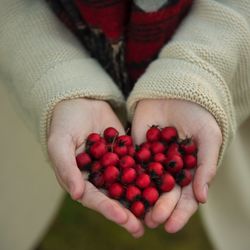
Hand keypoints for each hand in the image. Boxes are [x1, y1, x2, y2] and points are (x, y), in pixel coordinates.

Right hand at [48, 98, 143, 237]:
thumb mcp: (59, 144)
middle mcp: (100, 175)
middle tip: (143, 227)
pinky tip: (163, 180)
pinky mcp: (126, 151)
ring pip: (129, 183)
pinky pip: (137, 162)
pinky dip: (148, 172)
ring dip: (141, 196)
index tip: (124, 219)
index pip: (95, 198)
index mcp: (82, 179)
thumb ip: (66, 168)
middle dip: (128, 211)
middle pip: (115, 196)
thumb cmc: (64, 123)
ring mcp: (114, 164)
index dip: (109, 209)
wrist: (80, 102)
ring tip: (157, 210)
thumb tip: (76, 195)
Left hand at [131, 99, 221, 232]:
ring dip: (141, 199)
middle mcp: (168, 169)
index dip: (179, 212)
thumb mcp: (208, 138)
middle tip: (151, 221)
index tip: (170, 226)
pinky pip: (130, 165)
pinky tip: (120, 189)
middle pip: (163, 193)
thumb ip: (207, 166)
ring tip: (135, 213)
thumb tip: (202, 198)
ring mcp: (151, 160)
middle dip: (158, 208)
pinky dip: (126, 177)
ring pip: (145, 184)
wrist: (175, 93)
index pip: (184, 197)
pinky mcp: (135, 149)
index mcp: (188, 170)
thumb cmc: (198, 115)